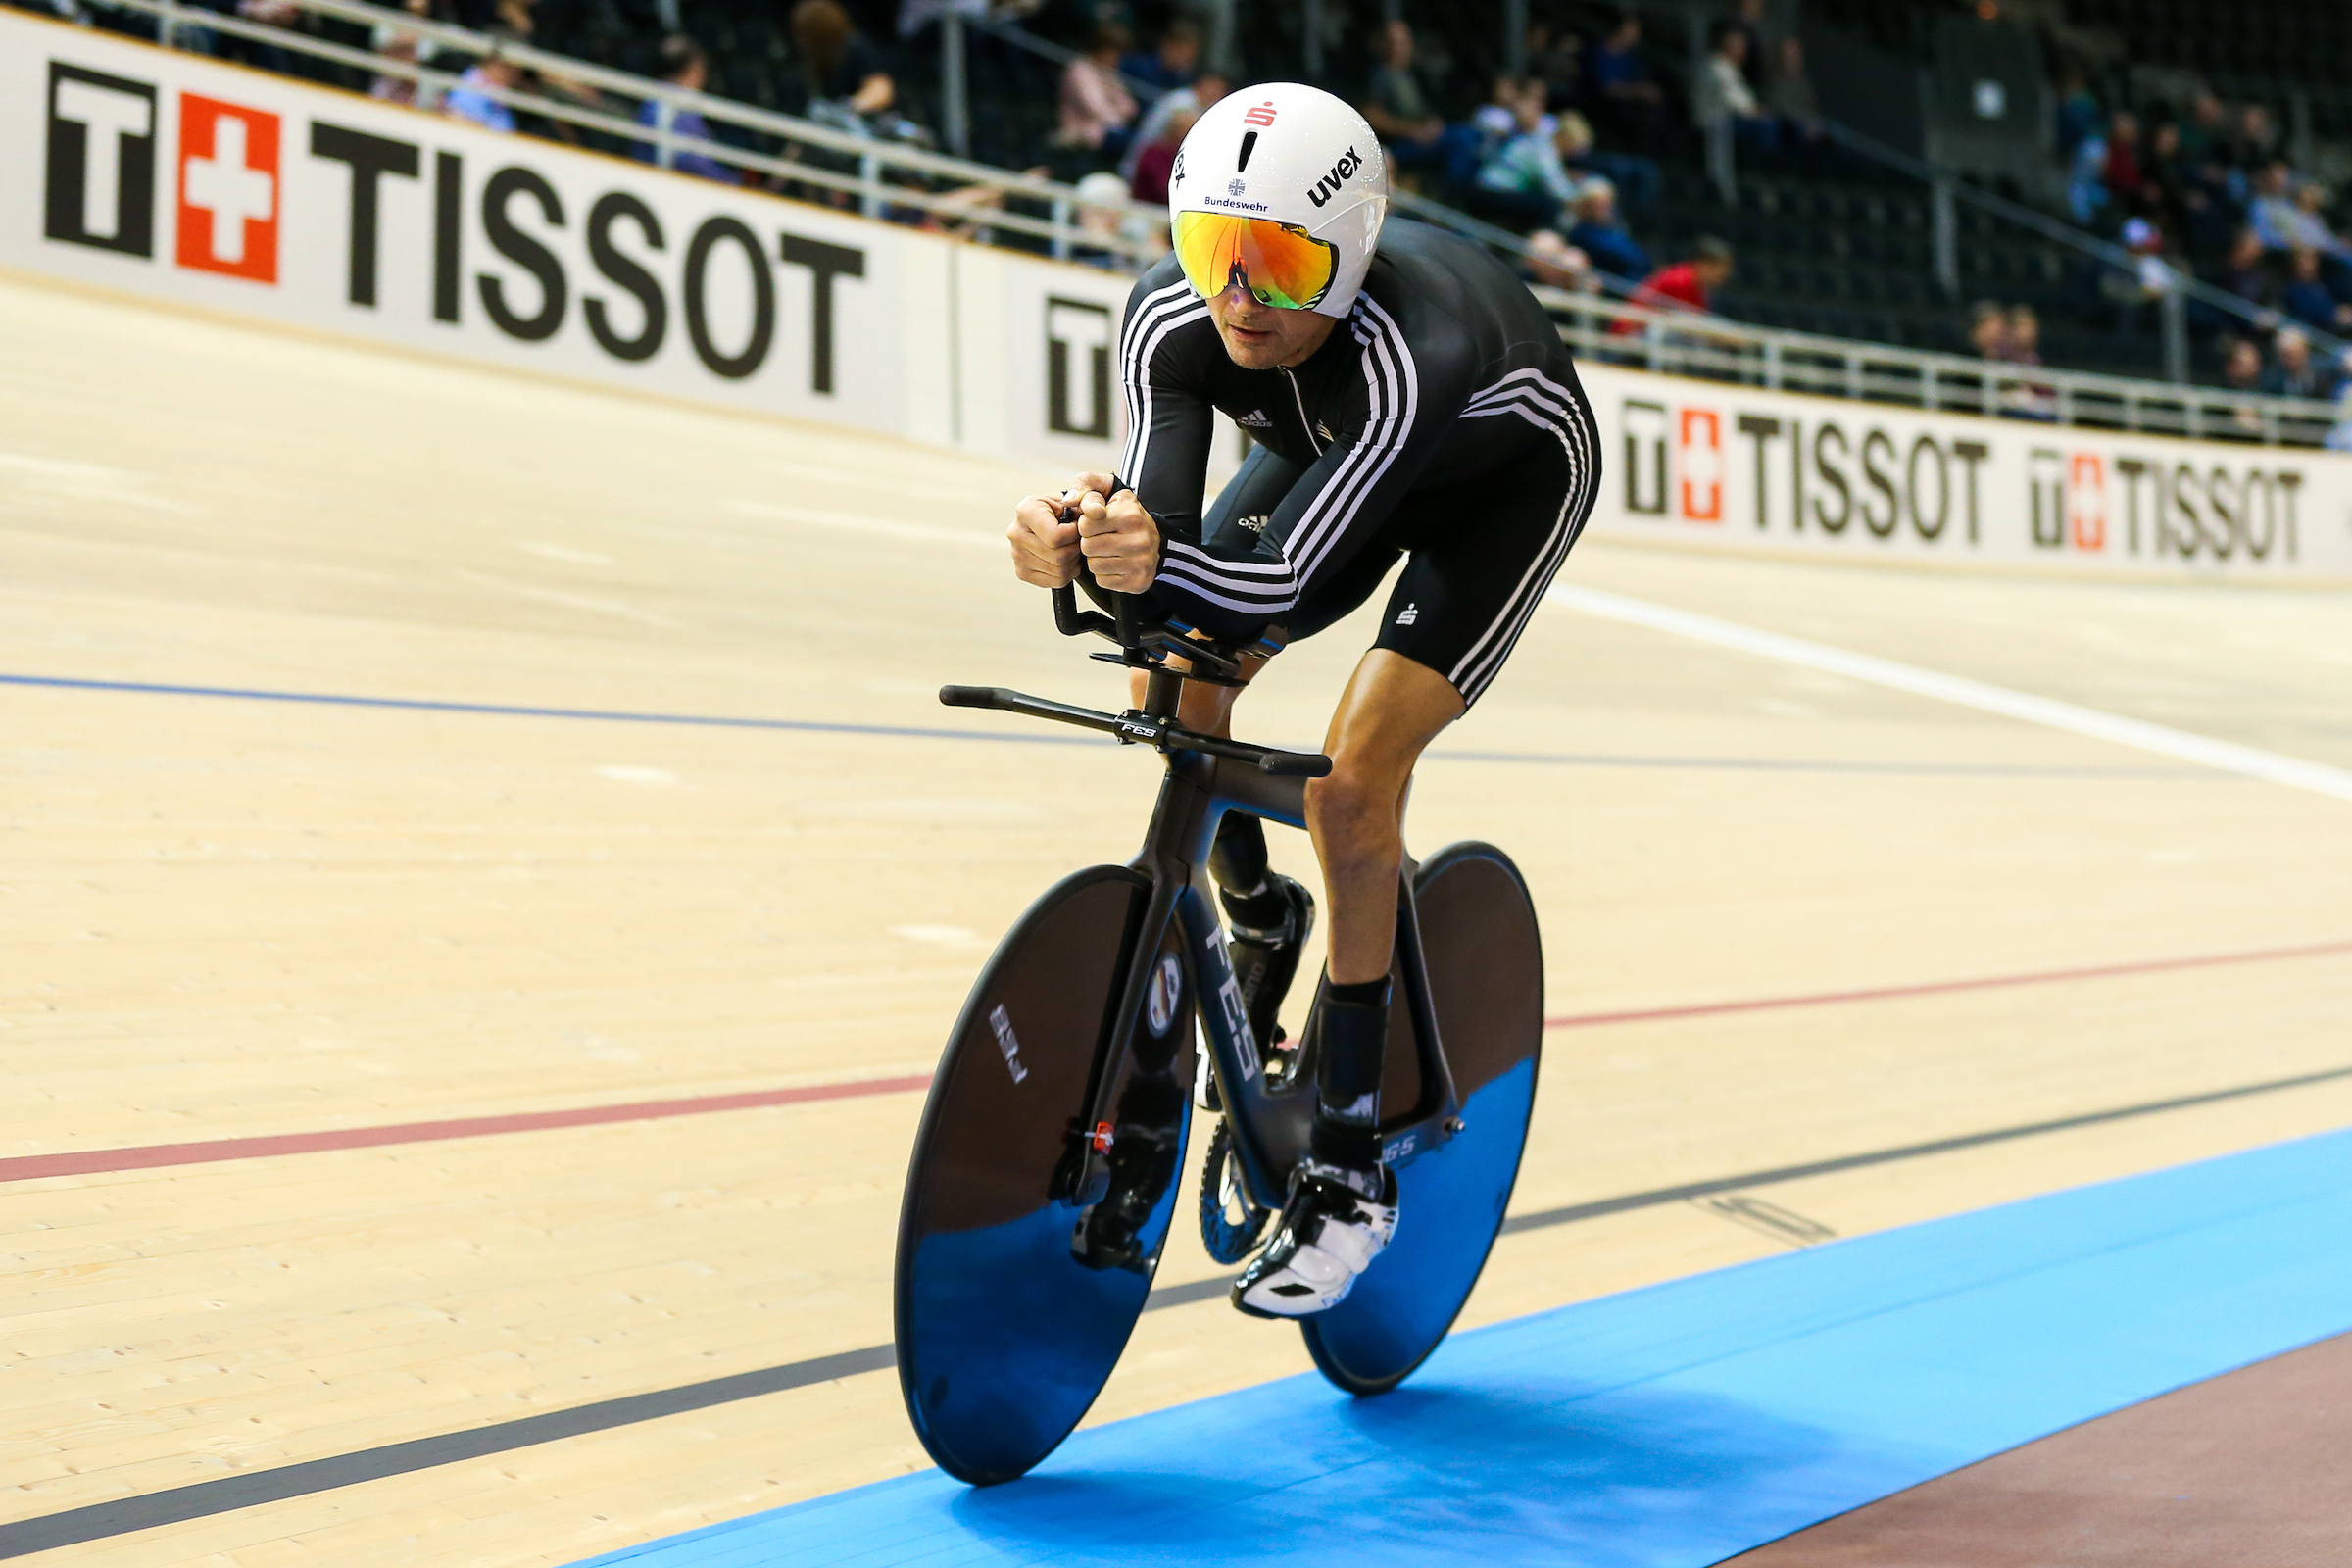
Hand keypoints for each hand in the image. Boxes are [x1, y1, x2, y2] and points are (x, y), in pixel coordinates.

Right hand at [1007, 473, 1120, 587]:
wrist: (1052, 518)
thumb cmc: (1066, 508)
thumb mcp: (1077, 498)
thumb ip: (1088, 500)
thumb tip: (1095, 512)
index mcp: (1025, 511)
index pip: (1055, 537)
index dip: (1074, 536)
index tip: (1077, 529)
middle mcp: (1016, 533)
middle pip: (1058, 557)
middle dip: (1075, 550)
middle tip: (1077, 541)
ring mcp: (1016, 555)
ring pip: (1058, 571)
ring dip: (1073, 562)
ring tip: (1072, 548)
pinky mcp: (1022, 572)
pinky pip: (1055, 582)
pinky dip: (1067, 574)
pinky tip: (1066, 560)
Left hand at [1078, 487, 1158, 594]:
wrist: (1154, 538)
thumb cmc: (1124, 513)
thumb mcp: (1107, 489)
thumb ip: (1085, 485)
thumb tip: (1069, 501)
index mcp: (1130, 515)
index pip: (1085, 525)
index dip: (1085, 524)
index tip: (1097, 522)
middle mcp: (1139, 539)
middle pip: (1087, 547)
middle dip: (1089, 542)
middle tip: (1102, 537)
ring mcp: (1141, 562)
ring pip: (1094, 565)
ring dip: (1096, 558)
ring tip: (1109, 550)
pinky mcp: (1138, 581)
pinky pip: (1103, 581)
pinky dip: (1105, 573)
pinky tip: (1116, 563)